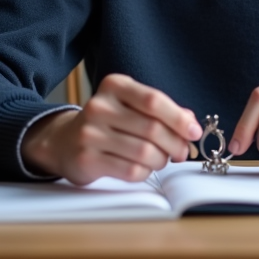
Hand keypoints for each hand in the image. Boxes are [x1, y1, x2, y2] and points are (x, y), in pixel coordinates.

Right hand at [20, 74, 201, 185]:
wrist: (64, 140)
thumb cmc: (108, 122)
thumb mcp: (131, 105)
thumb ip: (161, 111)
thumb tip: (191, 123)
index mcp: (114, 86)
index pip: (153, 100)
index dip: (179, 118)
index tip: (194, 131)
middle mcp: (99, 106)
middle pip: (152, 128)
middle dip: (175, 144)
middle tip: (183, 152)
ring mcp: (90, 133)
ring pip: (143, 152)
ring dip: (161, 160)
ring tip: (162, 159)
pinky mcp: (87, 159)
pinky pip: (130, 170)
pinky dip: (145, 172)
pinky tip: (143, 167)